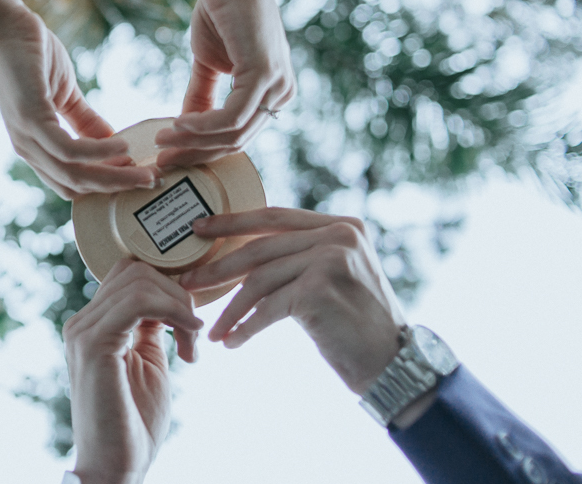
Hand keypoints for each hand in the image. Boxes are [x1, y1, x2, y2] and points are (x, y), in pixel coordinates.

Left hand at [0, 10, 158, 199]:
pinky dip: (99, 152)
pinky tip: (121, 145)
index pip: (71, 184)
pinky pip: (69, 149)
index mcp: (35, 147)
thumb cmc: (33, 56)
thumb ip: (86, 121)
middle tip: (149, 183)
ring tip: (143, 171)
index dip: (103, 189)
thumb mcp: (67, 95)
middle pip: (76, 186)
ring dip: (113, 176)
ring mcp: (27, 137)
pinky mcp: (31, 118)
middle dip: (115, 188)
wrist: (5, 24)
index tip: (137, 181)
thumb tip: (114, 144)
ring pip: (74, 174)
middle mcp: (28, 149)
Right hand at [63, 259, 201, 483]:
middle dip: (178, 295)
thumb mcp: (148, 362)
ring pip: (141, 281)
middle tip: (195, 336)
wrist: (115, 467)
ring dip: (180, 307)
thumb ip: (150, 328)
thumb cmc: (133, 421)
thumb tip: (166, 300)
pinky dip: (173, 312)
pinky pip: (138, 302)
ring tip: (192, 344)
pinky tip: (188, 340)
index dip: (168, 287)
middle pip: (137, 271)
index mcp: (93, 325)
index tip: (190, 322)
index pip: (129, 274)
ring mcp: (84, 332)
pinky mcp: (94, 345)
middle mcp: (82, 323)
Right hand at [155, 0, 295, 166]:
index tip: (169, 156)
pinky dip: (201, 126)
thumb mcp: (209, 63)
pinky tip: (177, 124)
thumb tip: (184, 127)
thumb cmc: (222, 11)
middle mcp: (280, 96)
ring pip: (233, 135)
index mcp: (271, 95)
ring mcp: (277, 87)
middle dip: (195, 155)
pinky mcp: (264, 77)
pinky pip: (230, 118)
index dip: (202, 151)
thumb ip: (201, 97)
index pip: (237, 137)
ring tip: (161, 142)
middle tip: (160, 162)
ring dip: (193, 142)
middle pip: (236, 142)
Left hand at [179, 208, 404, 394]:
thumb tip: (244, 254)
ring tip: (211, 329)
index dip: (233, 221)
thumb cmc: (358, 326)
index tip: (199, 229)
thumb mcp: (335, 276)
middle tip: (187, 282)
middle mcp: (340, 235)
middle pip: (261, 247)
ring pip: (260, 279)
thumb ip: (303, 256)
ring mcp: (331, 258)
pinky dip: (246, 326)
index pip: (275, 216)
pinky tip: (232, 342)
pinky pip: (268, 307)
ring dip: (230, 308)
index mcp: (342, 225)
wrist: (394, 365)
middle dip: (219, 266)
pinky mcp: (320, 289)